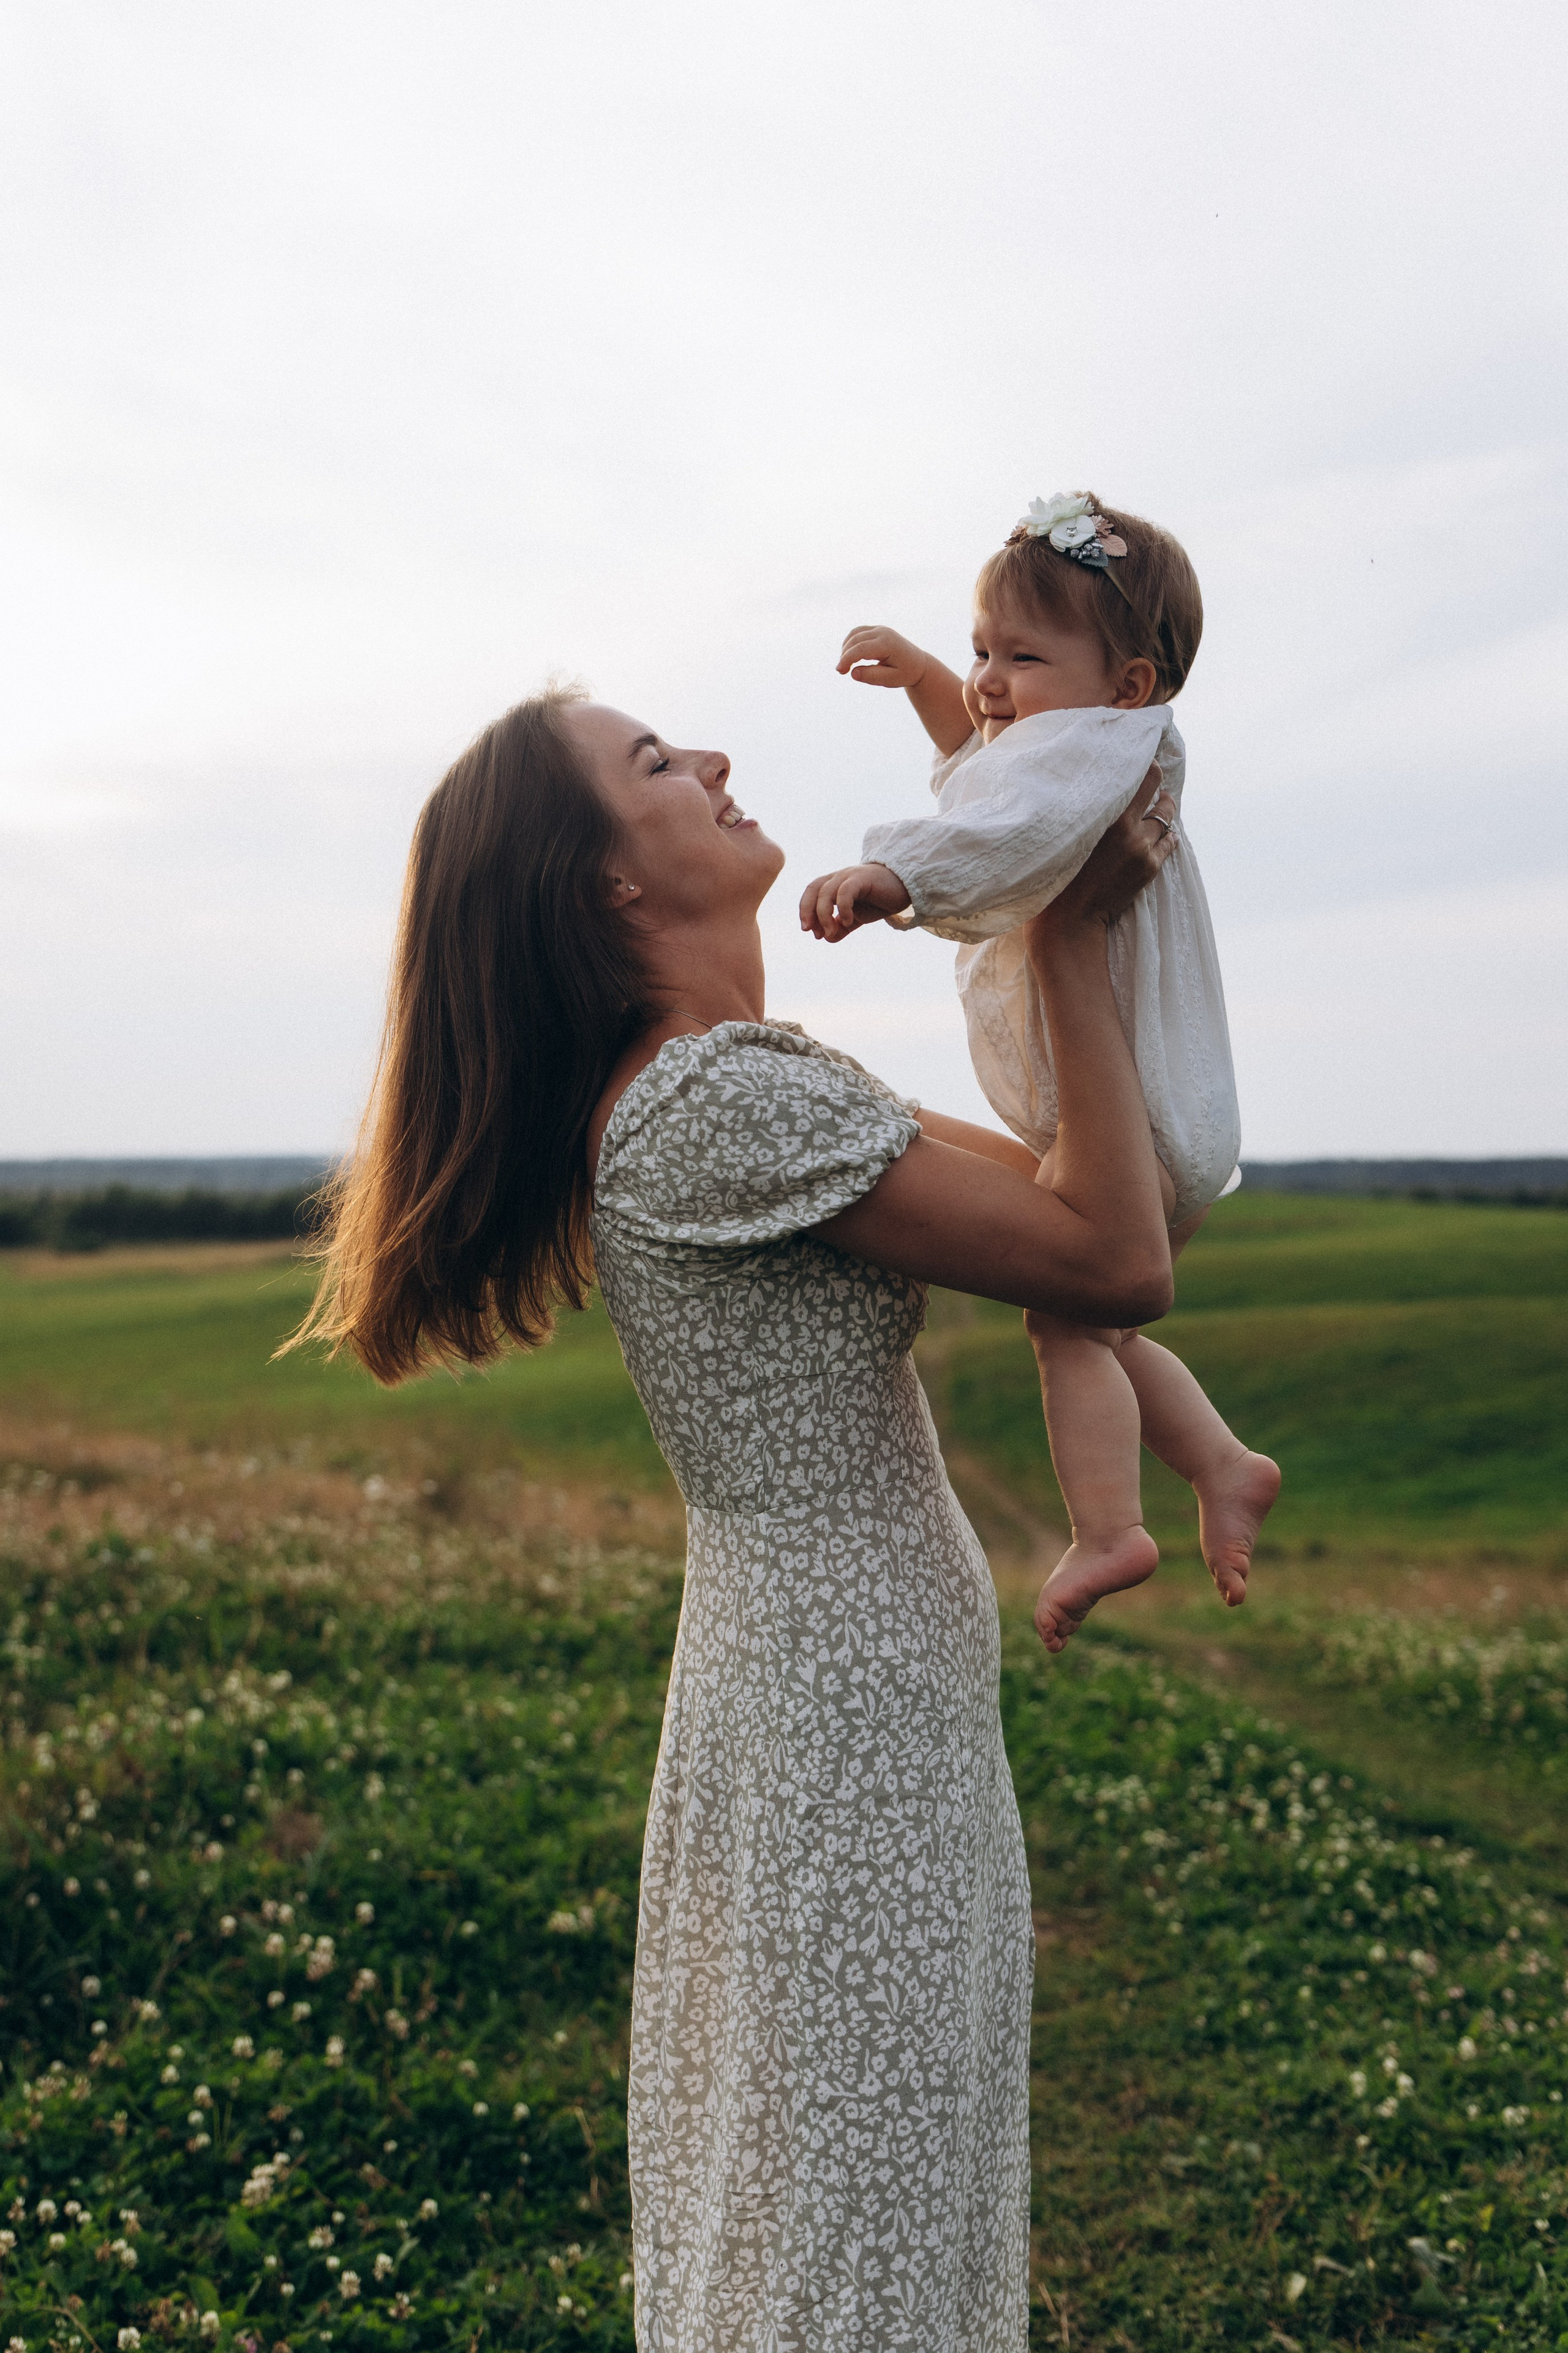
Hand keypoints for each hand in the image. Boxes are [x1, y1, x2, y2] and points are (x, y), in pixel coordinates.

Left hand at [799, 862, 912, 941]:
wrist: (905, 888)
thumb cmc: (880, 900)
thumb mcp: (858, 917)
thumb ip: (842, 927)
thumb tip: (827, 938)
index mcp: (834, 884)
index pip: (811, 894)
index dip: (806, 913)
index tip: (813, 933)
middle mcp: (839, 877)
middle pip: (813, 889)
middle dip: (807, 911)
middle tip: (812, 932)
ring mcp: (849, 876)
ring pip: (825, 892)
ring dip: (823, 915)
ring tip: (830, 932)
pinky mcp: (862, 878)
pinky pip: (845, 891)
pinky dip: (842, 908)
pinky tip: (849, 921)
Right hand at [836, 625, 930, 689]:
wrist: (918, 664)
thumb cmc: (905, 673)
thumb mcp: (891, 679)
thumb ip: (872, 676)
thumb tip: (853, 673)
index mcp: (888, 644)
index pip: (861, 648)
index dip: (847, 659)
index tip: (840, 671)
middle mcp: (883, 632)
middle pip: (856, 639)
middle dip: (844, 655)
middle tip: (841, 672)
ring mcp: (880, 629)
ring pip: (855, 634)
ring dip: (846, 648)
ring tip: (845, 665)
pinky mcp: (877, 629)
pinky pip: (858, 632)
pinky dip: (850, 643)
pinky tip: (849, 655)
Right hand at [1027, 767, 1175, 949]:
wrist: (1069, 918)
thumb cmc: (1057, 872)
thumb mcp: (1068, 832)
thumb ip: (1086, 809)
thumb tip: (1098, 786)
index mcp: (1106, 815)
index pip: (1141, 775)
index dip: (1143, 763)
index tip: (1139, 756)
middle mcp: (1128, 828)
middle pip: (1158, 790)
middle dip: (1157, 783)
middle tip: (1152, 780)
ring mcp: (1142, 849)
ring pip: (1166, 816)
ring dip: (1164, 809)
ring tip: (1160, 805)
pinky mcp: (1150, 868)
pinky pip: (1169, 842)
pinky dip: (1167, 834)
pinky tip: (1161, 833)